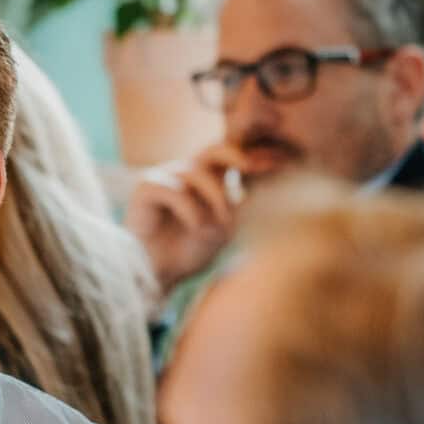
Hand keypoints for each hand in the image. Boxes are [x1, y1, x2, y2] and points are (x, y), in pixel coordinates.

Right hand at [127, 143, 256, 295]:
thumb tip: (266, 180)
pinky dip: (191, 210)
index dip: (253, 156)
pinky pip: (175, 190)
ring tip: (218, 227)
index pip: (230, 156)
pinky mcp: (146, 187)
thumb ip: (238, 204)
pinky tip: (196, 228)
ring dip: (214, 198)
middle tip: (251, 167)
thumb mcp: (224, 227)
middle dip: (236, 155)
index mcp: (206, 179)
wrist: (158, 273)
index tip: (277, 162)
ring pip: (197, 172)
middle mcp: (185, 173)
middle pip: (214, 149)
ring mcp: (164, 177)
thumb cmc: (190, 251)